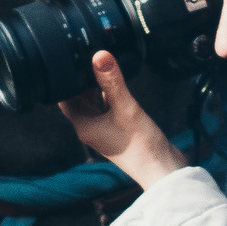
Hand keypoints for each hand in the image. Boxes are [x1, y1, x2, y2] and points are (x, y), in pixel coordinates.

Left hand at [61, 49, 184, 184]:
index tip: (69, 62)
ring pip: (93, 106)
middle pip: (77, 102)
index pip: (64, 100)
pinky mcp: (118, 133)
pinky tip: (117, 88)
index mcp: (84, 126)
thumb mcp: (125, 108)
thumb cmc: (141, 145)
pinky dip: (109, 98)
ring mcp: (104, 132)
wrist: (162, 170)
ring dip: (94, 90)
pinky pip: (108, 112)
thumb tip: (99, 56)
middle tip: (85, 61)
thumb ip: (112, 81)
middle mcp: (90, 130)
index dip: (64, 81)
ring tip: (99, 70)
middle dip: (79, 83)